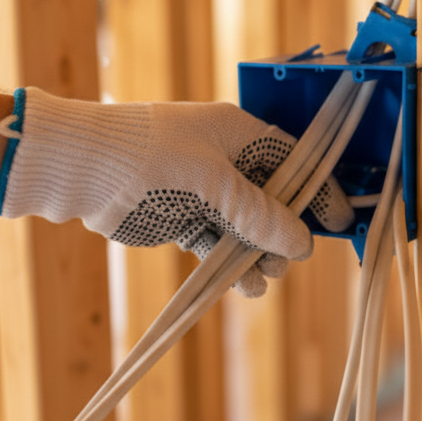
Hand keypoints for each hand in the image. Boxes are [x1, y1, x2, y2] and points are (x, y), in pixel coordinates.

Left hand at [0, 88, 353, 295]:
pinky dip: (228, 264)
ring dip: (256, 255)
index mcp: (237, 133)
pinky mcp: (179, 217)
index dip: (319, 191)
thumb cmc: (147, 157)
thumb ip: (258, 214)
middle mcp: (223, 160)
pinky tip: (240, 286)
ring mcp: (201, 190)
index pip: (295, 161)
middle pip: (272, 200)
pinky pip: (215, 242)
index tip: (341, 222)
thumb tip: (301, 243)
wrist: (80, 169)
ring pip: (244, 227)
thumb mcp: (212, 183)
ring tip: (259, 280)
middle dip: (284, 233)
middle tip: (285, 262)